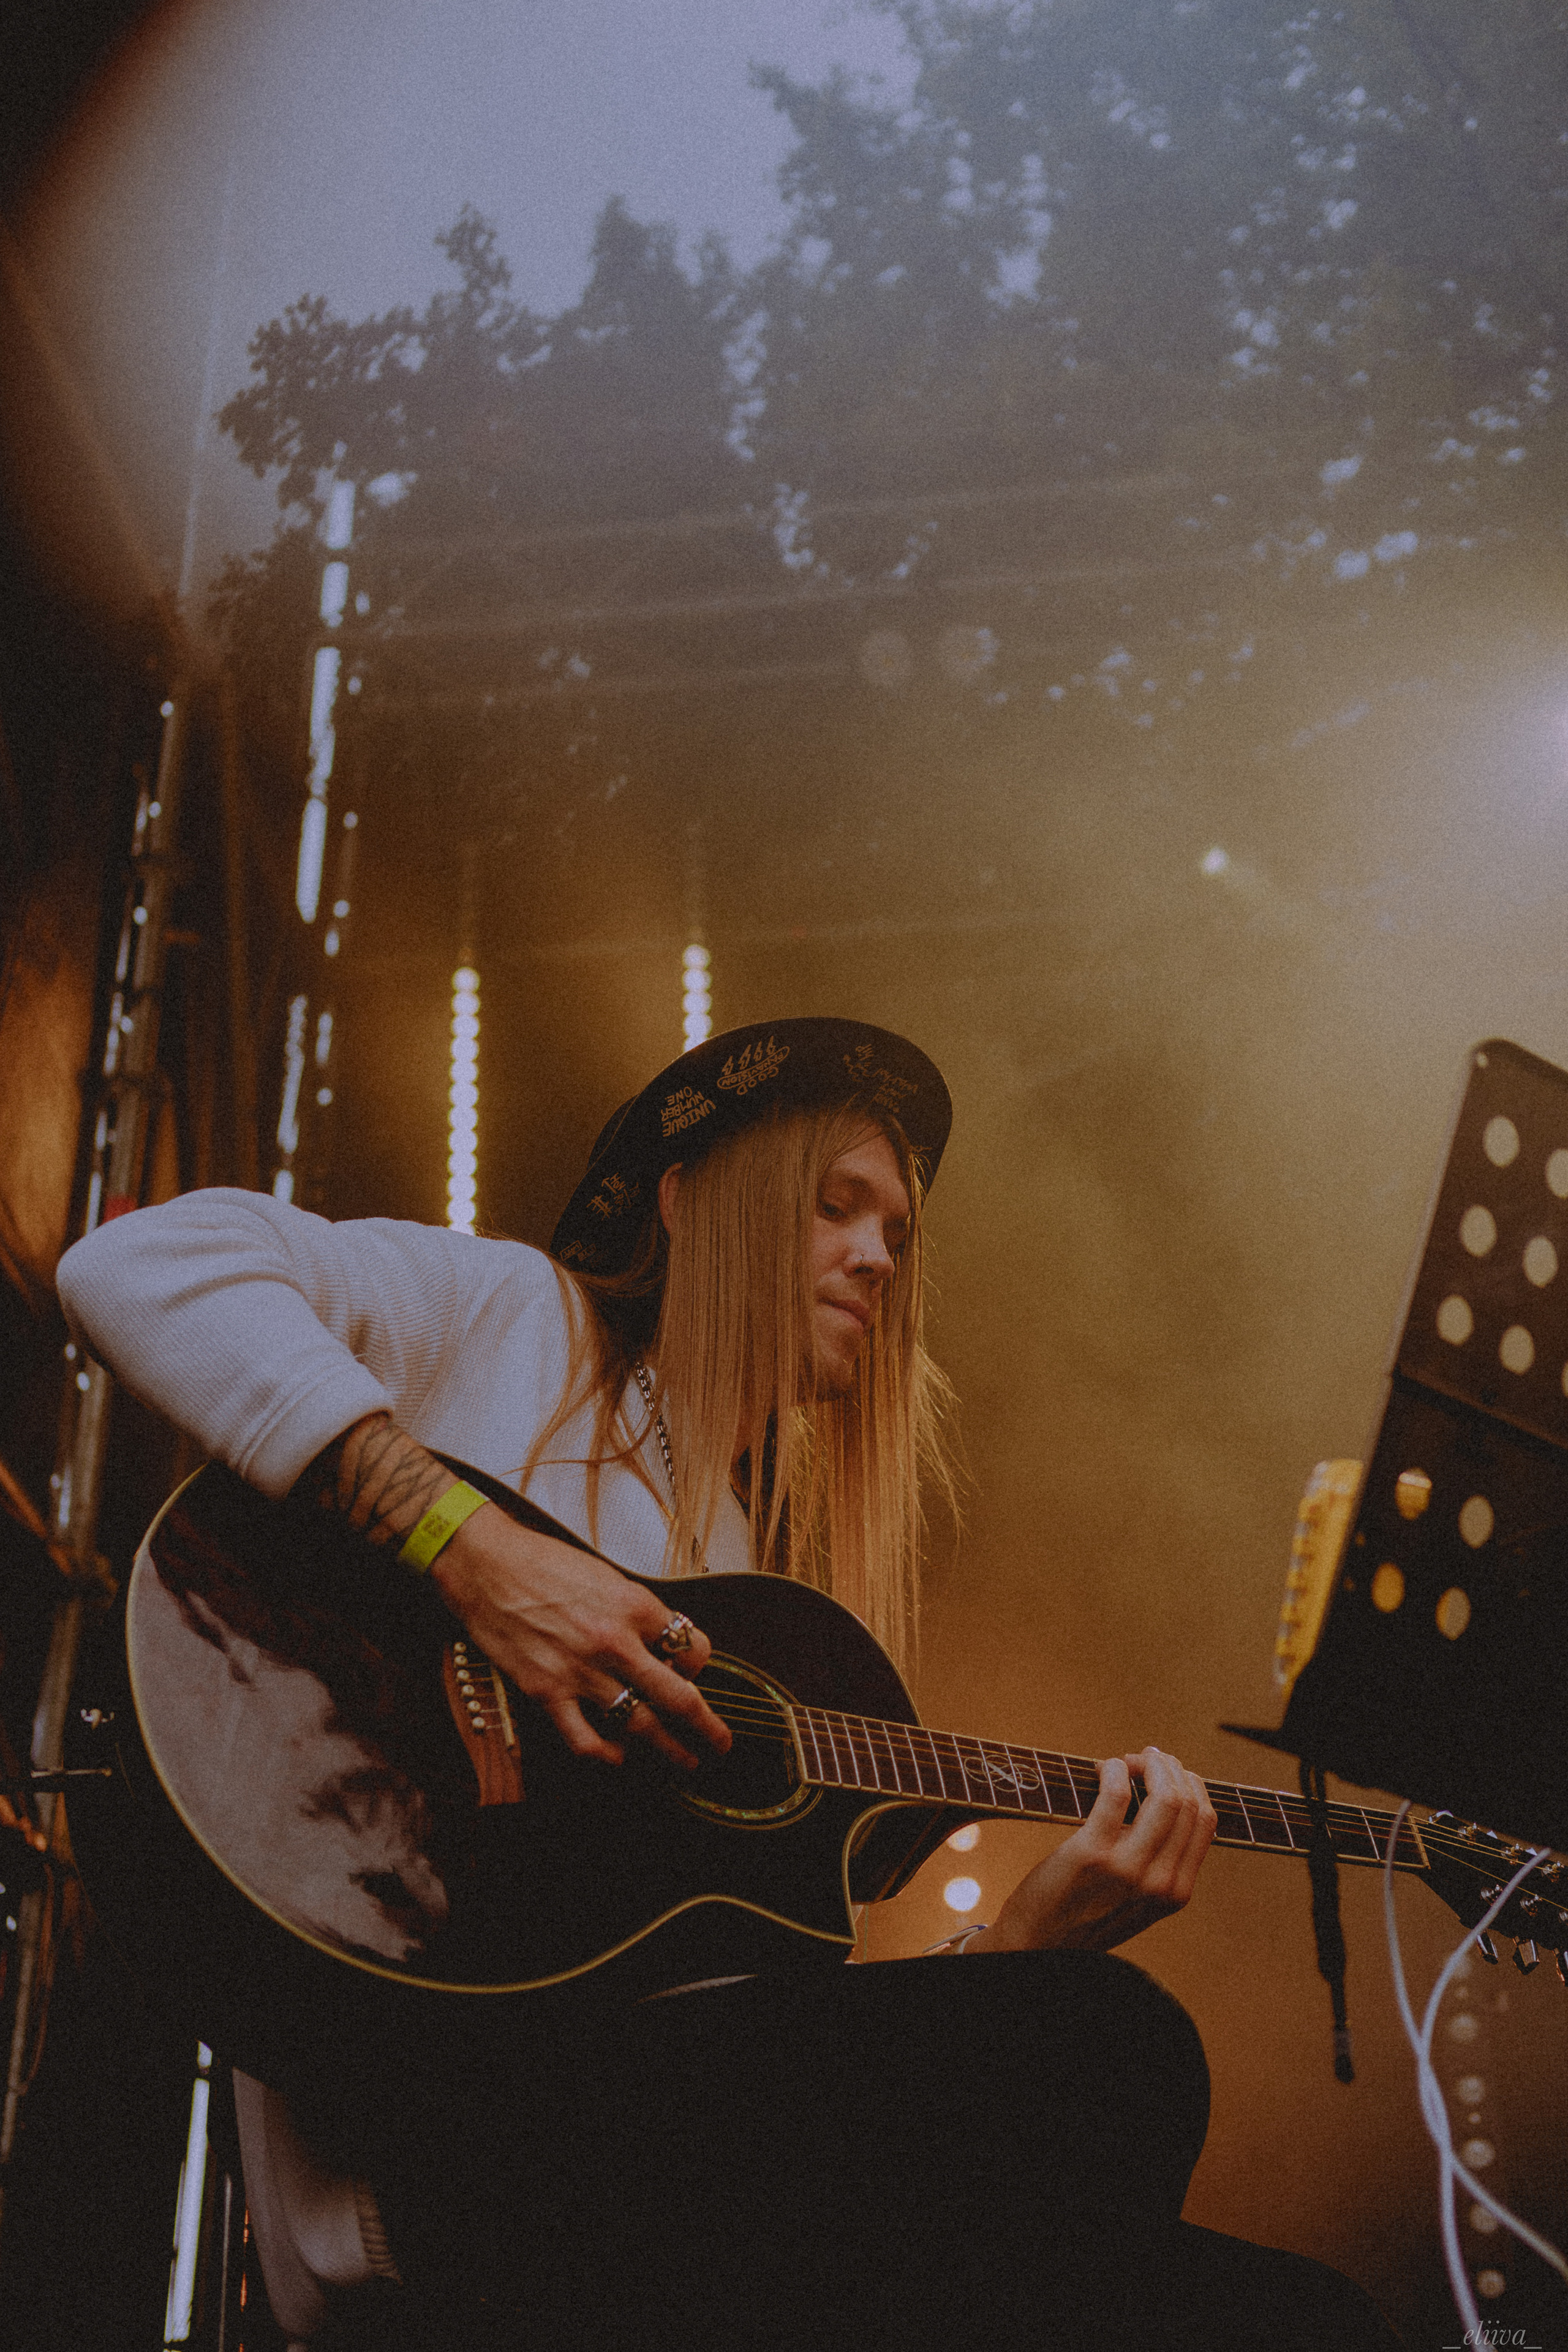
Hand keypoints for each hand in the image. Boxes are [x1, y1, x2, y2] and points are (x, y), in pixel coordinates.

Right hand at [299, 1412, 730, 1771]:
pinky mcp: (546, 1692)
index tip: (694, 1672)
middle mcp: (615, 1642)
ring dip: (669, 1751)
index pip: (693, 1648)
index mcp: (636, 1605)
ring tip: (684, 1763)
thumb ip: (638, 1611)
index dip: (700, 1665)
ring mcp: (580, 1672)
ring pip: (640, 1725)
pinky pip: (587, 1740)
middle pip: (679, 1697)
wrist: (486, 1564)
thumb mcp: (607, 1575)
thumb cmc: (546, 1563)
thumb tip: (665, 1644)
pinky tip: (618, 1757)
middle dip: (707, 1728)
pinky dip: (608, 1756)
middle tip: (721, 1745)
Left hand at [970, 1747, 1215, 1954]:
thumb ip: (1159, 1861)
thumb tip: (1165, 1798)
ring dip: (1147, 1764)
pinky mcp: (1092, 1853)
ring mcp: (1129, 1869)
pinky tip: (1103, 1769)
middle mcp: (1161, 1883)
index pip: (1205, 1820)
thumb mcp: (1137, 1898)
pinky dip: (1114, 1769)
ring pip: (1165, 1796)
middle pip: (1188, 1803)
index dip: (1189, 1784)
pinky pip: (1116, 1793)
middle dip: (1169, 1768)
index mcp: (1177, 1892)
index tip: (1166, 1772)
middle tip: (1144, 1758)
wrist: (1038, 1945)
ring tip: (1126, 1762)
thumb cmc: (1084, 1912)